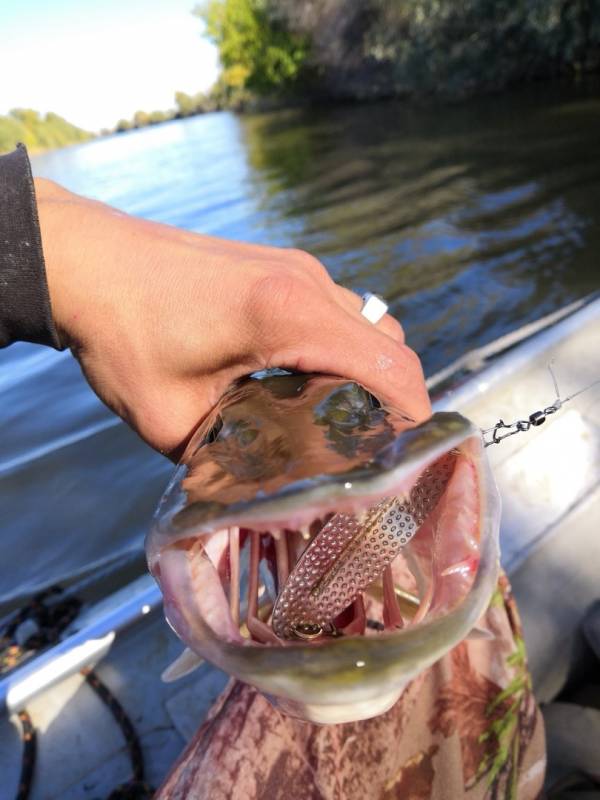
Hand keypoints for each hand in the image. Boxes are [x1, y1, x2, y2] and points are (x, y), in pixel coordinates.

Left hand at [36, 178, 430, 458]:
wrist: (84, 260)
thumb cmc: (121, 336)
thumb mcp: (170, 421)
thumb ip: (225, 459)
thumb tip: (260, 486)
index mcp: (290, 317)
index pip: (390, 364)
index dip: (412, 416)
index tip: (404, 458)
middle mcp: (307, 283)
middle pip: (390, 342)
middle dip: (391, 398)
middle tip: (364, 447)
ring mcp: (297, 267)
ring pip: (366, 322)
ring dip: (363, 369)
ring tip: (332, 416)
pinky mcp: (280, 265)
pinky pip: (335, 309)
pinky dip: (337, 345)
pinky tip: (299, 377)